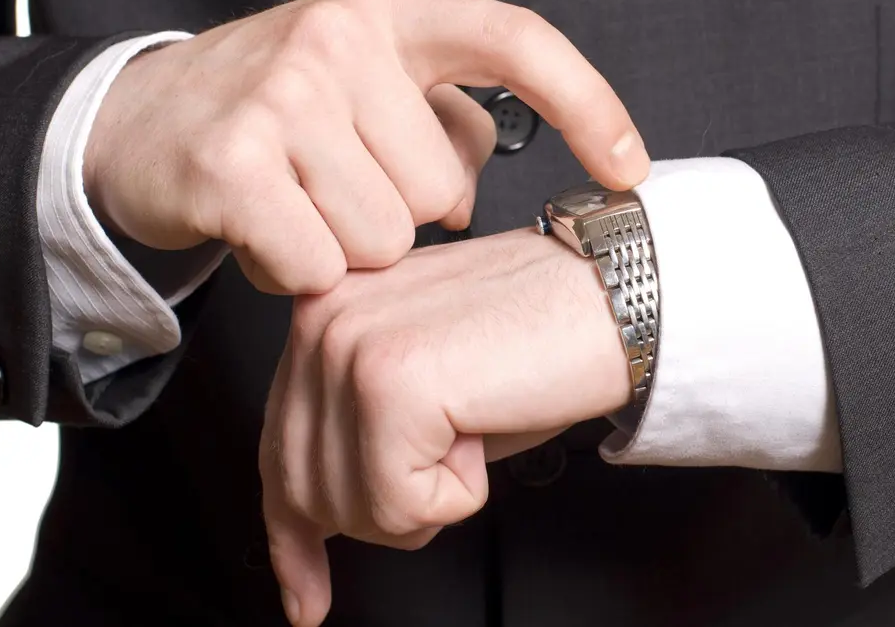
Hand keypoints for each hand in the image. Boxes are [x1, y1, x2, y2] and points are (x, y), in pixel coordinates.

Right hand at [85, 0, 649, 293]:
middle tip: (333, 182)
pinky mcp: (233, 165)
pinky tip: (263, 230)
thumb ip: (438, 122)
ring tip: (295, 202)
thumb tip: (476, 191)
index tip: (629, 166)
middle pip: (441, 191)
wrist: (141, 125)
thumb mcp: (366, 87)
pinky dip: (297, 271)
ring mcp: (283, 95)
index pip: (515, 44)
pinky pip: (321, 267)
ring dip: (348, 247)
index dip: (587, 104)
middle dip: (398, 212)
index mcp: (389, 11)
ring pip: (387, 240)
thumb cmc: (276, 114)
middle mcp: (339, 37)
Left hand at [260, 229, 630, 625]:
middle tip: (455, 465)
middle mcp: (320, 321)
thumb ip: (356, 440)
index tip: (304, 595)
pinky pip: (401, 504)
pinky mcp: (390, 381)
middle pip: (306, 493)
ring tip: (474, 428)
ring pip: (352, 508)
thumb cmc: (540, 341)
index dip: (293, 539)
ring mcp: (349, 346)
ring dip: (430, 499)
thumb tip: (309, 531)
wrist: (617, 300)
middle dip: (388, 512)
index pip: (277, 450)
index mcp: (323, 315)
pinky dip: (457, 494)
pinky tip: (482, 431)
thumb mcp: (426, 397)